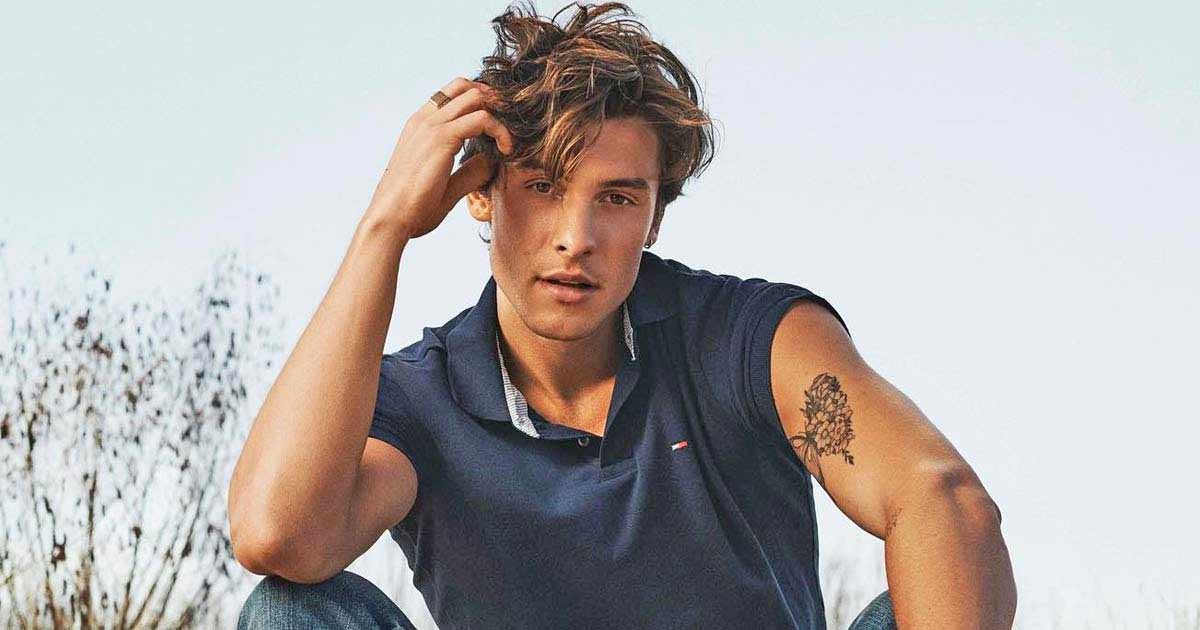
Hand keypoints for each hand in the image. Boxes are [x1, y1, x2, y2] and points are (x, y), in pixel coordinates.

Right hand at [365, 77, 514, 238]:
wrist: (389, 218)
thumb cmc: (411, 208)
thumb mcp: (445, 185)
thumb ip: (469, 172)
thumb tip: (491, 162)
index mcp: (420, 126)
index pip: (452, 94)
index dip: (480, 103)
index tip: (497, 127)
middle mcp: (425, 120)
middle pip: (466, 86)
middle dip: (493, 100)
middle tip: (508, 126)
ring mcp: (431, 126)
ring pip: (475, 96)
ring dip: (499, 113)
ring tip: (508, 140)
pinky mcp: (441, 138)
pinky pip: (482, 119)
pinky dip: (500, 130)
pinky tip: (506, 150)